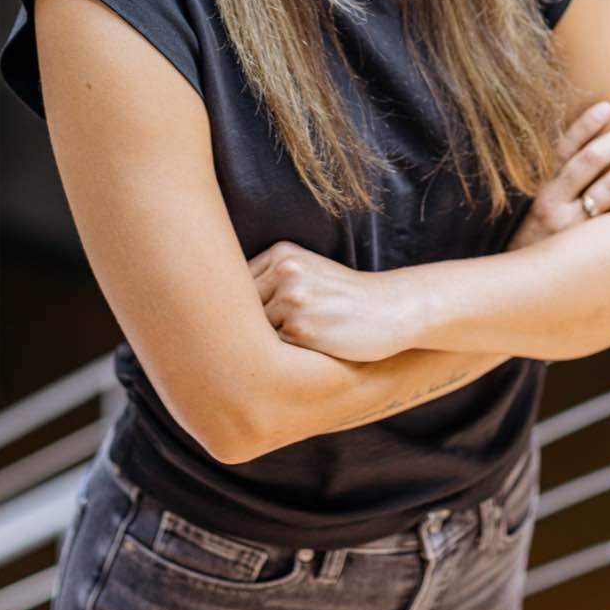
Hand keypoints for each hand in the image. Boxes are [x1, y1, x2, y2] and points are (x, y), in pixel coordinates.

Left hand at [247, 240, 406, 361]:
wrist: (391, 310)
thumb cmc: (345, 296)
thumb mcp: (308, 270)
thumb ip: (270, 279)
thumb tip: (218, 305)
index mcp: (283, 253)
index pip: (235, 281)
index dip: (233, 305)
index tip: (235, 318)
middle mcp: (285, 271)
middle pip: (238, 306)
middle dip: (242, 324)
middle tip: (247, 338)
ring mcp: (293, 300)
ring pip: (253, 330)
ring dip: (262, 342)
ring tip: (280, 346)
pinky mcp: (302, 330)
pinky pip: (272, 350)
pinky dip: (280, 356)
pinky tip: (298, 353)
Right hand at [508, 101, 609, 251]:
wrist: (521, 292)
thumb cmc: (536, 245)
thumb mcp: (535, 210)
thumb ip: (558, 184)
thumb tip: (588, 149)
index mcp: (540, 189)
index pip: (565, 148)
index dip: (586, 126)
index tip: (608, 106)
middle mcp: (554, 206)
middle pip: (592, 161)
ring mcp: (573, 230)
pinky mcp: (591, 252)